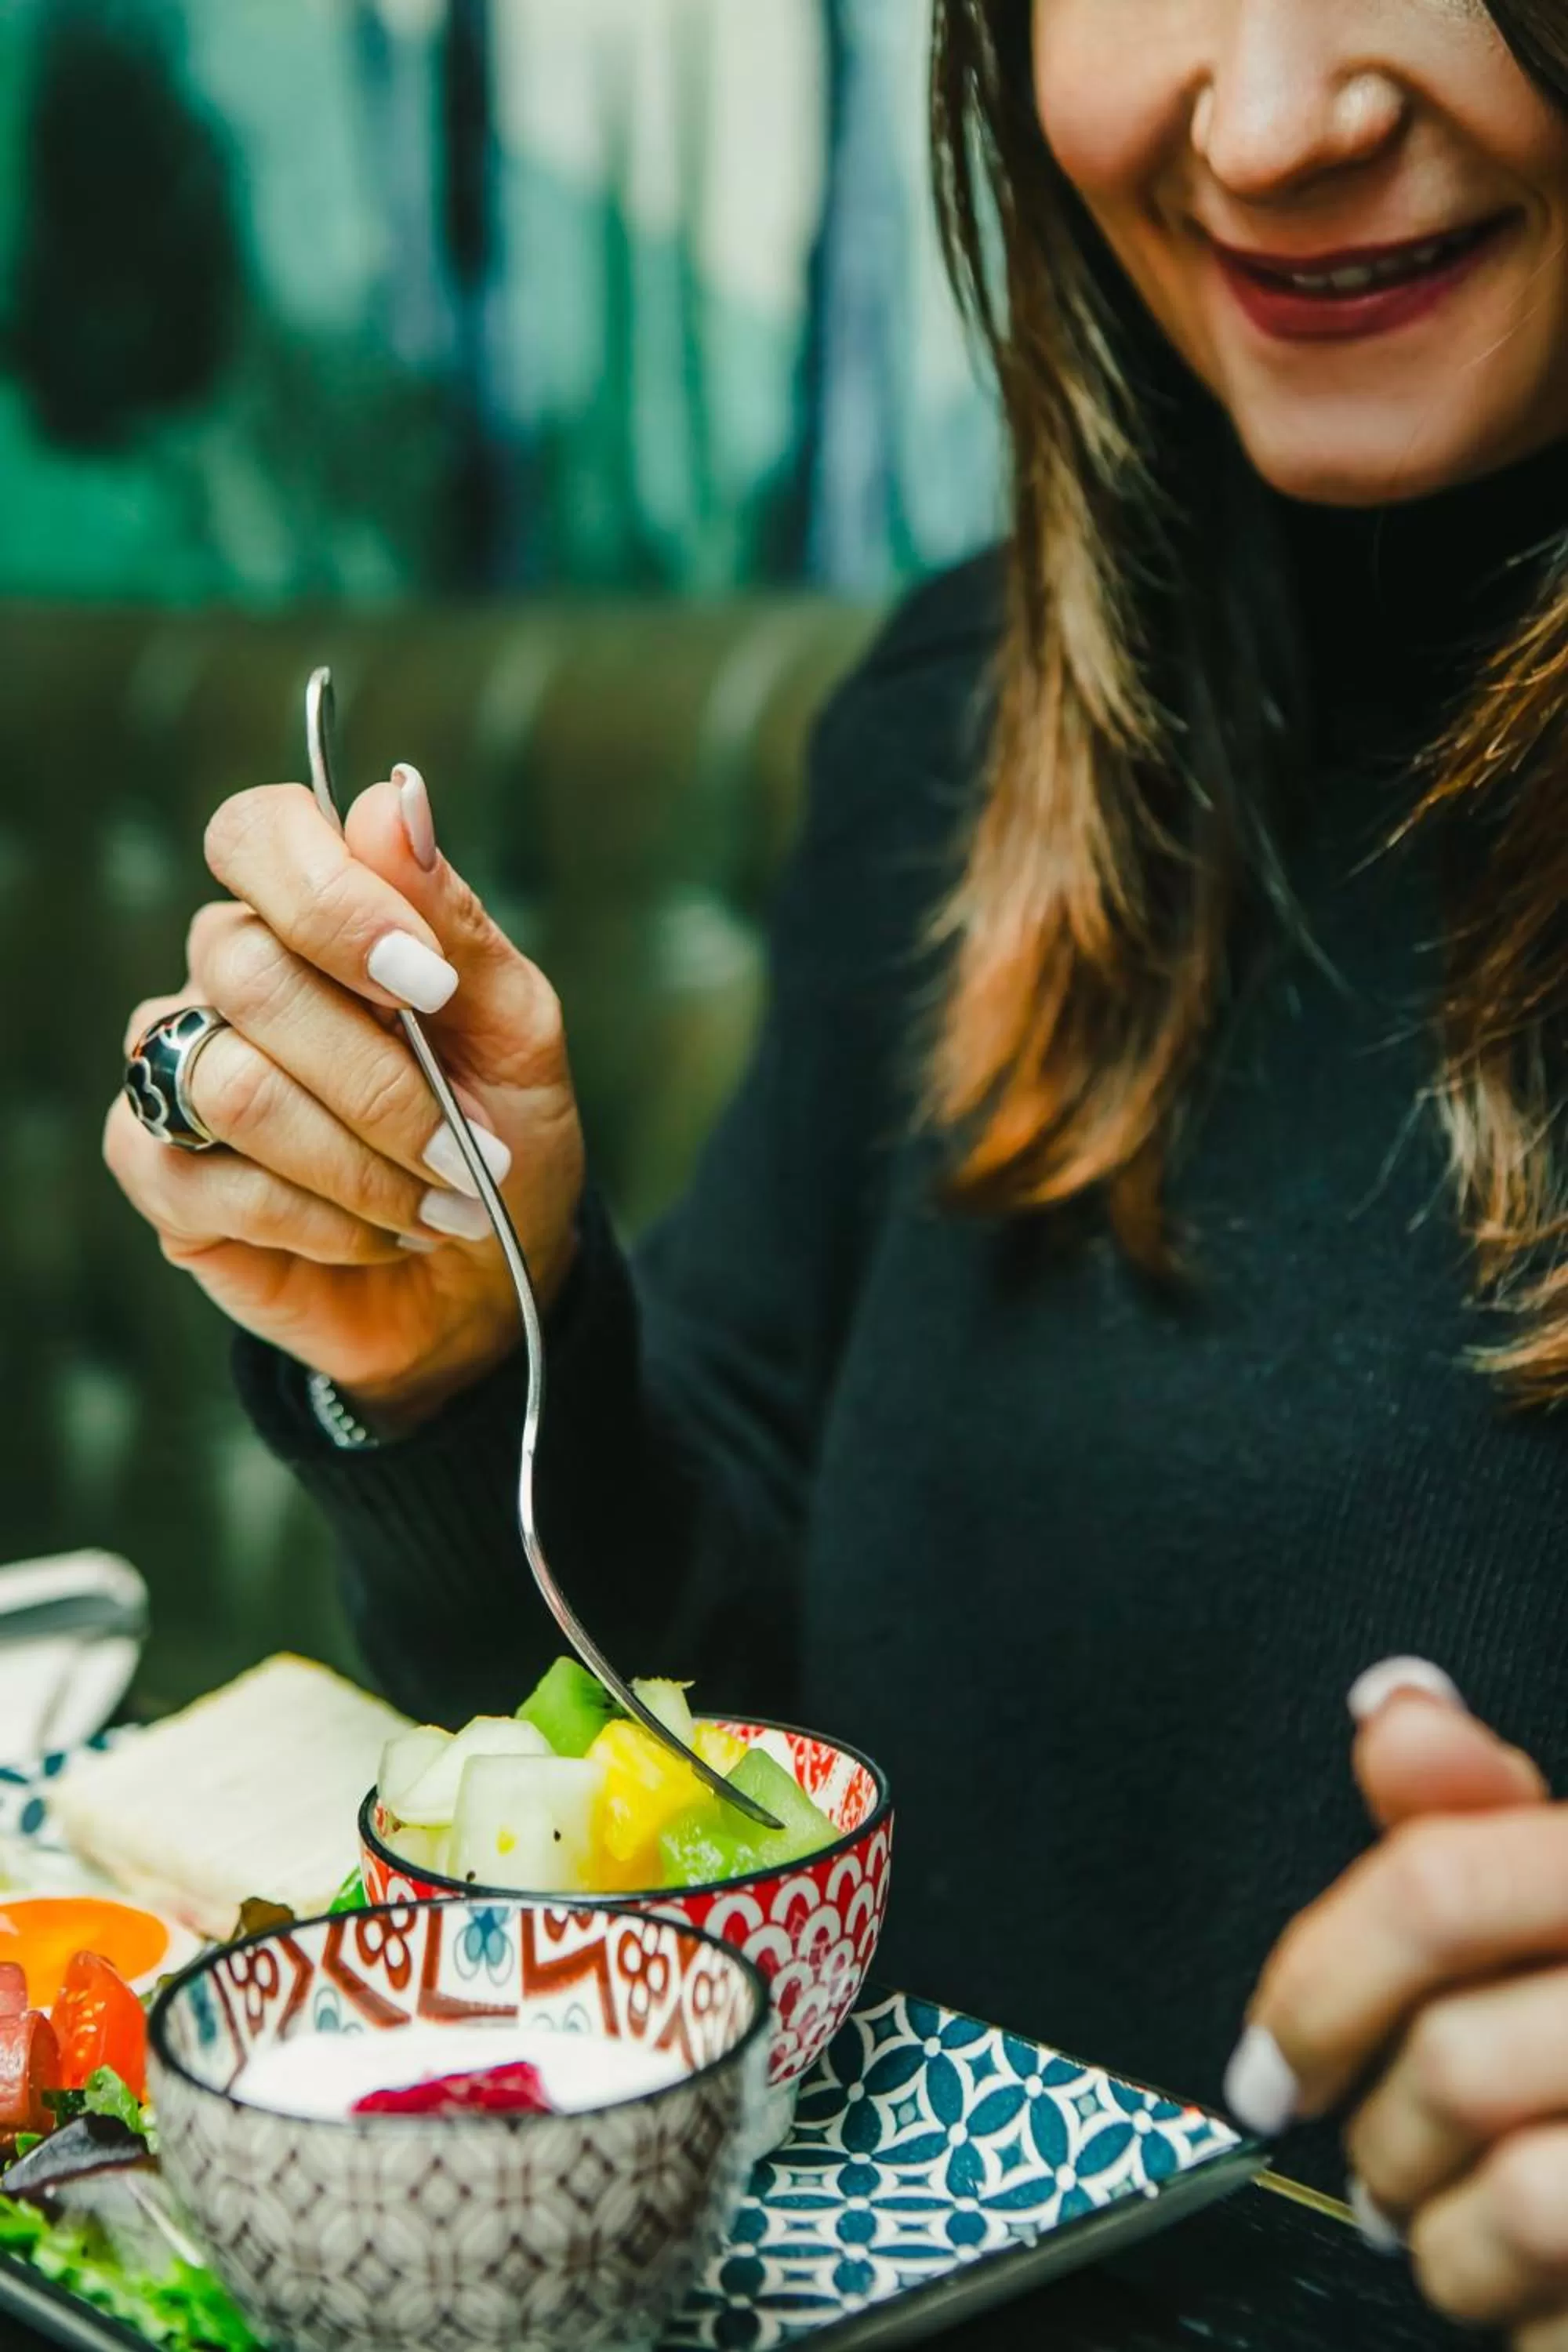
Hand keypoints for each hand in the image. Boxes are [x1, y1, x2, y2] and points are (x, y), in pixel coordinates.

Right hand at [106, 768, 585, 1428]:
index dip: (329, 899)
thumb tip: (394, 799)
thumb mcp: (518, 1031)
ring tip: (434, 1202)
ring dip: (361, 1163)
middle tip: (467, 1149)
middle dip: (384, 1082)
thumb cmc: (500, 1138)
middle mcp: (229, 974)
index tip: (427, 982)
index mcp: (317, 914)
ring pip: (232, 1085)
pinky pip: (205, 1179)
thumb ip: (453, 921)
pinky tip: (372, 1234)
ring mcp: (178, 1068)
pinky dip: (318, 1221)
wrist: (484, 1281)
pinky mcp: (157, 1170)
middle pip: (250, 972)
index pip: (258, 832)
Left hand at [1226, 1660, 1567, 2346]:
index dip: (1319, 1981)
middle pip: (1456, 2063)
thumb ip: (1482, 1808)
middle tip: (1377, 2146)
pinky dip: (1497, 2299)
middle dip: (1380, 2128)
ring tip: (1437, 2213)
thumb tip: (1395, 1713)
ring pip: (1512, 2198)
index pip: (1438, 1893)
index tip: (1270, 2062)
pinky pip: (1557, 2300)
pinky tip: (1510, 2276)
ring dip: (1433, 2230)